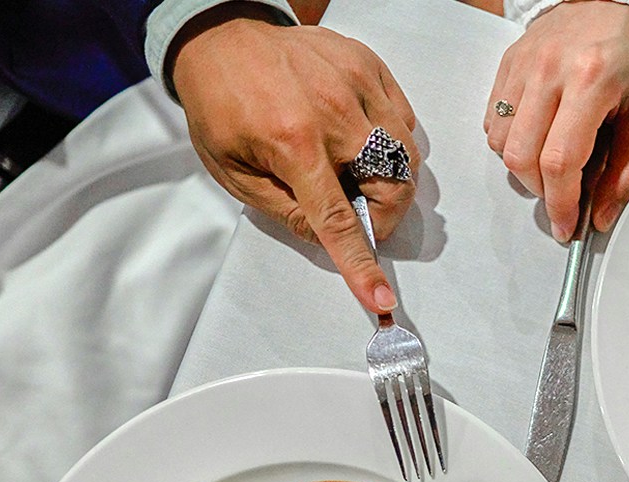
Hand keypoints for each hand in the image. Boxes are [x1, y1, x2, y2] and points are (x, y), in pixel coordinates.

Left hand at [170, 8, 420, 311]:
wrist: (220, 38)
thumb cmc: (221, 101)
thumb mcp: (235, 172)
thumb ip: (286, 210)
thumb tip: (327, 237)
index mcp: (293, 142)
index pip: (339, 219)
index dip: (361, 264)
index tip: (380, 297)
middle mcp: (333, 110)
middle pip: (394, 185)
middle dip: (385, 214)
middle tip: (361, 215)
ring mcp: (356, 83)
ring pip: (407, 154)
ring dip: (391, 179)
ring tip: (356, 173)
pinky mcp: (368, 66)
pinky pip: (403, 118)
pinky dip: (392, 140)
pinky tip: (360, 139)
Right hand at [485, 0, 628, 239]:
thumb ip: (626, 170)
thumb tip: (600, 217)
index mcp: (591, 81)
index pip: (560, 161)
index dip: (560, 204)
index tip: (566, 226)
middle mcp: (549, 71)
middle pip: (522, 157)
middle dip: (541, 192)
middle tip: (563, 197)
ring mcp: (523, 64)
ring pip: (501, 142)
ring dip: (523, 168)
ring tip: (552, 163)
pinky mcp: (508, 63)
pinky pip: (492, 120)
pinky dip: (510, 142)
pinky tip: (537, 137)